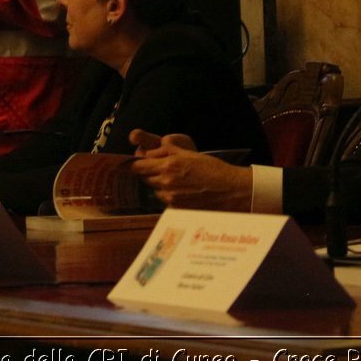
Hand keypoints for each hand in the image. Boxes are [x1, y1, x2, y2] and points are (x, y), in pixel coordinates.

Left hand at [129, 128, 249, 209]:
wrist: (230, 190)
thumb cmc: (212, 169)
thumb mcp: (189, 153)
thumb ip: (167, 151)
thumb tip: (149, 152)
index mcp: (168, 166)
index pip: (138, 167)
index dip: (132, 165)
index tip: (130, 164)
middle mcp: (166, 183)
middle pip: (145, 178)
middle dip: (150, 173)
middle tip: (162, 169)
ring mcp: (171, 198)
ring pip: (155, 190)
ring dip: (160, 185)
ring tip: (178, 181)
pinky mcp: (177, 209)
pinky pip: (165, 200)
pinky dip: (169, 195)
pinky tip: (184, 191)